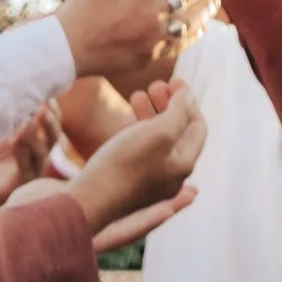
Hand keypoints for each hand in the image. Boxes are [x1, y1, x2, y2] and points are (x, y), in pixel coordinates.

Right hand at [54, 0, 218, 78]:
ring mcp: (155, 35)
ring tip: (213, 1)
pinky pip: (181, 43)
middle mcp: (154, 11)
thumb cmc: (85, 5)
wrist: (69, 46)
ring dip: (206, 8)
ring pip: (192, 20)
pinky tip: (200, 27)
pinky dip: (194, 33)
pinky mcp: (152, 55)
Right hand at [54, 79, 207, 250]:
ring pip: (156, 139)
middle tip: (155, 84)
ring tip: (137, 93)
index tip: (175, 80)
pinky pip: (138, 148)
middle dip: (169, 104)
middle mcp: (170, 175)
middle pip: (177, 132)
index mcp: (183, 165)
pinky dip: (136, 128)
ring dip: (151, 113)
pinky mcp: (125, 179)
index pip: (198, 127)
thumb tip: (190, 96)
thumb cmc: (122, 165)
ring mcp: (147, 179)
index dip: (188, 101)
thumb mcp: (159, 133)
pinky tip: (125, 116)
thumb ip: (180, 112)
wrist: (83, 200)